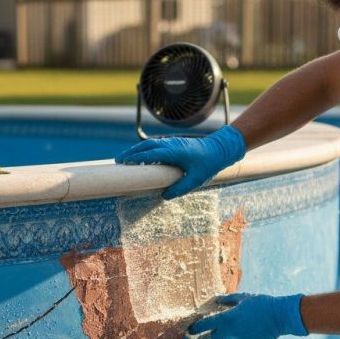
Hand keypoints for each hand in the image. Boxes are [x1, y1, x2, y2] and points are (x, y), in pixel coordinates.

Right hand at [114, 125, 245, 198]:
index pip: (150, 154)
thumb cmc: (208, 165)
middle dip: (131, 152)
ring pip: (150, 143)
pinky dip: (146, 149)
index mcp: (174, 152)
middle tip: (119, 161)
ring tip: (126, 158)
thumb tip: (164, 196)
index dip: (136, 158)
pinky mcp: (175, 143)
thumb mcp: (195, 180)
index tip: (124, 163)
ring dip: (137, 149)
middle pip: (146, 146)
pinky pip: (156, 144)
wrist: (220, 149)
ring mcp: (173, 142)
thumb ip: (179, 189)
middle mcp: (171, 145)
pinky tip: (142, 156)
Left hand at [189, 293, 307, 338]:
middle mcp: (231, 332)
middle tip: (226, 324)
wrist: (281, 316)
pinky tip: (252, 331)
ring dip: (230, 336)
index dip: (196, 328)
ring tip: (244, 326)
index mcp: (227, 318)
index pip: (205, 325)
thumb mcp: (243, 298)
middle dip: (217, 331)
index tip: (190, 329)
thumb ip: (227, 300)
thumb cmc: (261, 303)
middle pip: (215, 336)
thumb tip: (215, 300)